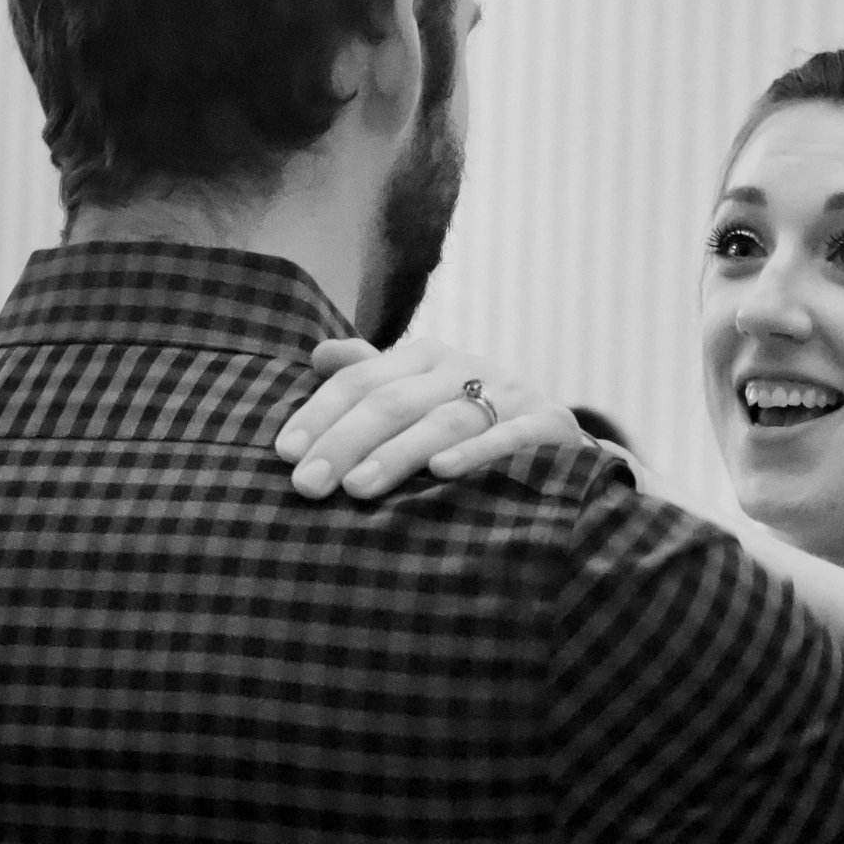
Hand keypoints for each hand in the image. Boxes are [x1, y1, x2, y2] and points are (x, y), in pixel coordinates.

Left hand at [274, 337, 586, 498]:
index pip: (362, 378)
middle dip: (346, 442)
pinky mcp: (550, 424)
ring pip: (445, 420)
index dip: (320, 413)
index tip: (286, 454)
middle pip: (394, 401)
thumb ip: (370, 377)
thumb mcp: (418, 396)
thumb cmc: (470, 424)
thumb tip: (318, 354)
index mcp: (426, 356)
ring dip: (398, 453)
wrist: (558, 444)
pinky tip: (442, 473)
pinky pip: (511, 437)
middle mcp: (466, 366)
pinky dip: (477, 453)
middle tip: (307, 485)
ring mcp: (510, 394)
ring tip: (358, 488)